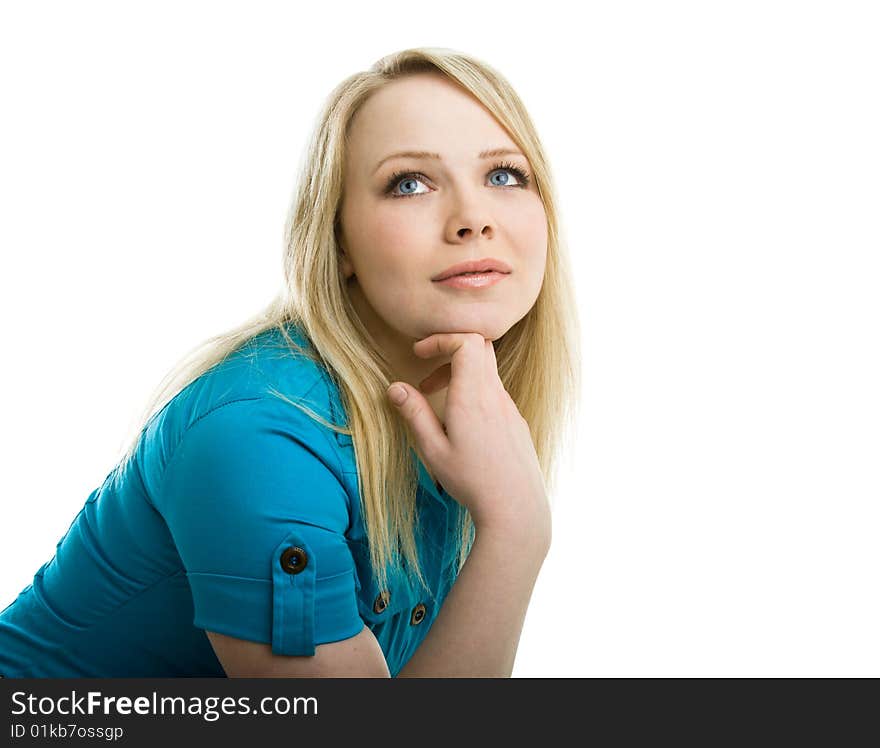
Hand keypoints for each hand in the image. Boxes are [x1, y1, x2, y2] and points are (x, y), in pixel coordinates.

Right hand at [386, 333, 549, 546]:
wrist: (517, 508)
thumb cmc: (472, 481)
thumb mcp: (433, 450)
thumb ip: (414, 414)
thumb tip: (394, 387)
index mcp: (473, 396)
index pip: (467, 341)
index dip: (442, 339)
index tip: (419, 354)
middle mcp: (496, 396)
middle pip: (480, 348)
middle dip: (450, 351)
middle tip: (427, 378)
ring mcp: (510, 408)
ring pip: (487, 372)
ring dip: (460, 376)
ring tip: (438, 403)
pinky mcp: (517, 423)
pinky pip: (495, 393)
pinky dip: (475, 393)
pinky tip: (462, 425)